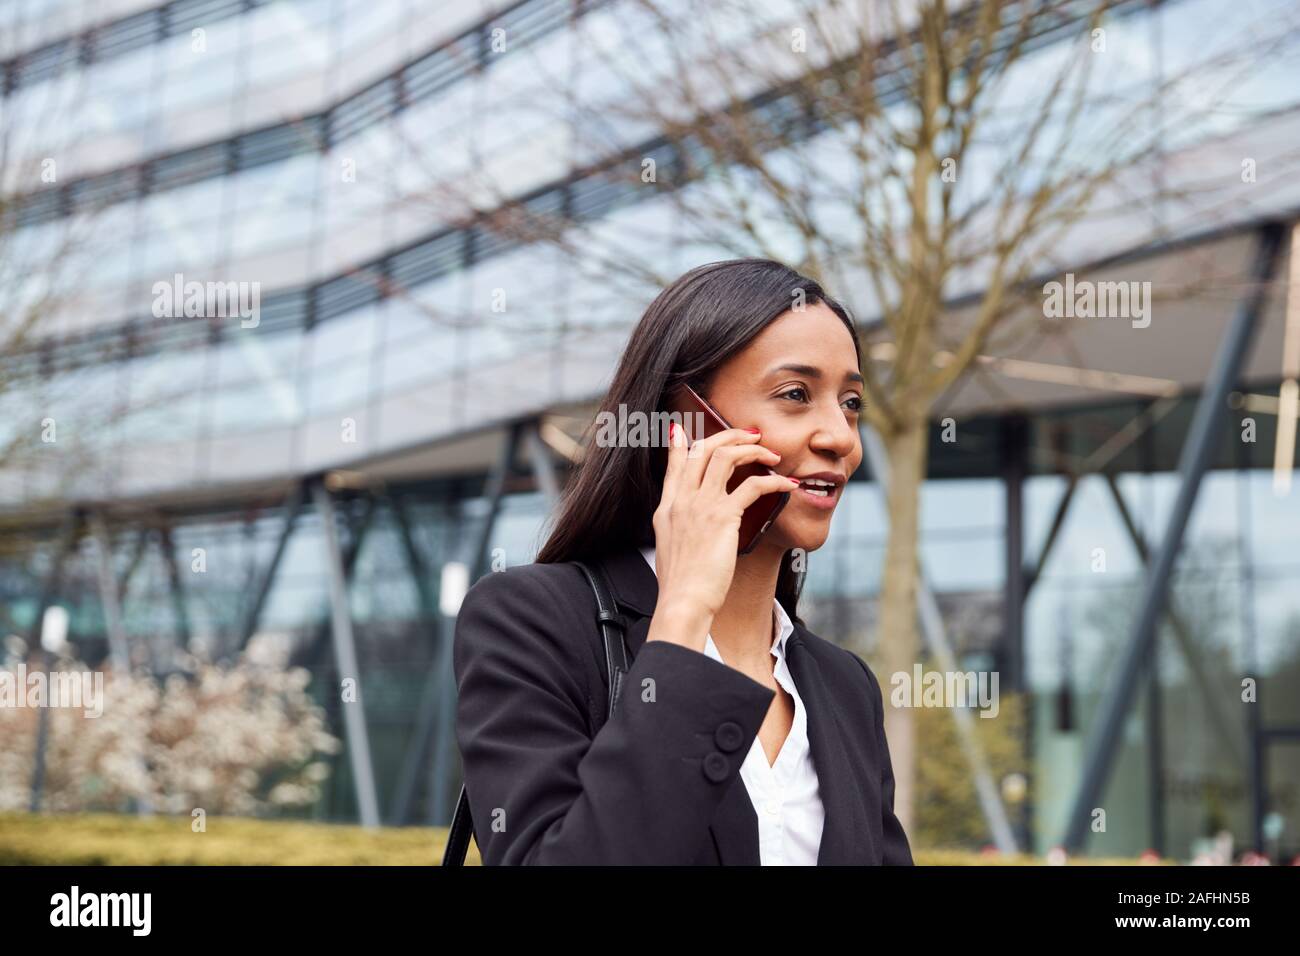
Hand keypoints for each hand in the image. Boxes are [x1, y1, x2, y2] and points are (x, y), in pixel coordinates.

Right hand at [645, 422, 797, 650]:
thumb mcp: (670, 547)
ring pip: (726, 457)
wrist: (683, 601)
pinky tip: (787, 484)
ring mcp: (700, 506)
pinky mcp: (723, 517)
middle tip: (751, 435)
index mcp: (667, 507)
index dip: (680, 442)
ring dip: (752, 449)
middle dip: (729, 436)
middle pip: (703, 449)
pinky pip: (753, 486)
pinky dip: (774, 481)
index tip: (683, 428)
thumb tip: (691, 521)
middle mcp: (681, 500)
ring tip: (771, 454)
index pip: (675, 464)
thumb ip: (678, 526)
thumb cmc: (681, 584)